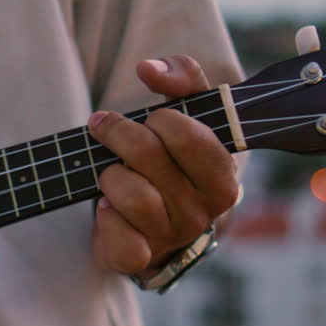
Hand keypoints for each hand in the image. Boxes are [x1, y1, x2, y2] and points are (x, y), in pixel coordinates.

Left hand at [88, 56, 238, 275]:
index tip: (150, 118)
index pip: (190, 136)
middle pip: (148, 155)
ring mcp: (172, 237)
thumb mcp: (187, 114)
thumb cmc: (170, 161)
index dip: (160, 120)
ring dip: (109, 175)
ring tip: (112, 174)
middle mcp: (203, 211)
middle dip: (118, 134)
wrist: (152, 225)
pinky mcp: (141, 258)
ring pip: (128, 192)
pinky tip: (108, 208)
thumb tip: (149, 68)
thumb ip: (182, 79)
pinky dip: (104, 216)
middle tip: (106, 129)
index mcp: (222, 176)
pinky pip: (117, 234)